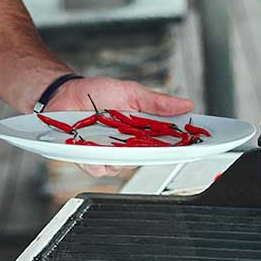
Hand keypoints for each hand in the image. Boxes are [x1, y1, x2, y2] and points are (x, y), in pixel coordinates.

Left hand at [47, 76, 194, 177]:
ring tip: (112, 139)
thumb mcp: (130, 92)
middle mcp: (127, 146)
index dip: (182, 146)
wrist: (64, 93)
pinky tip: (92, 148)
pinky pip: (97, 168)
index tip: (195, 144)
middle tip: (150, 142)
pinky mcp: (88, 159)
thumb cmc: (96, 93)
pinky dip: (96, 159)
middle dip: (150, 153)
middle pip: (146, 159)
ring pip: (122, 167)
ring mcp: (108, 154)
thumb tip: (186, 104)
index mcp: (141, 131)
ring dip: (119, 155)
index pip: (167, 143)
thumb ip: (156, 102)